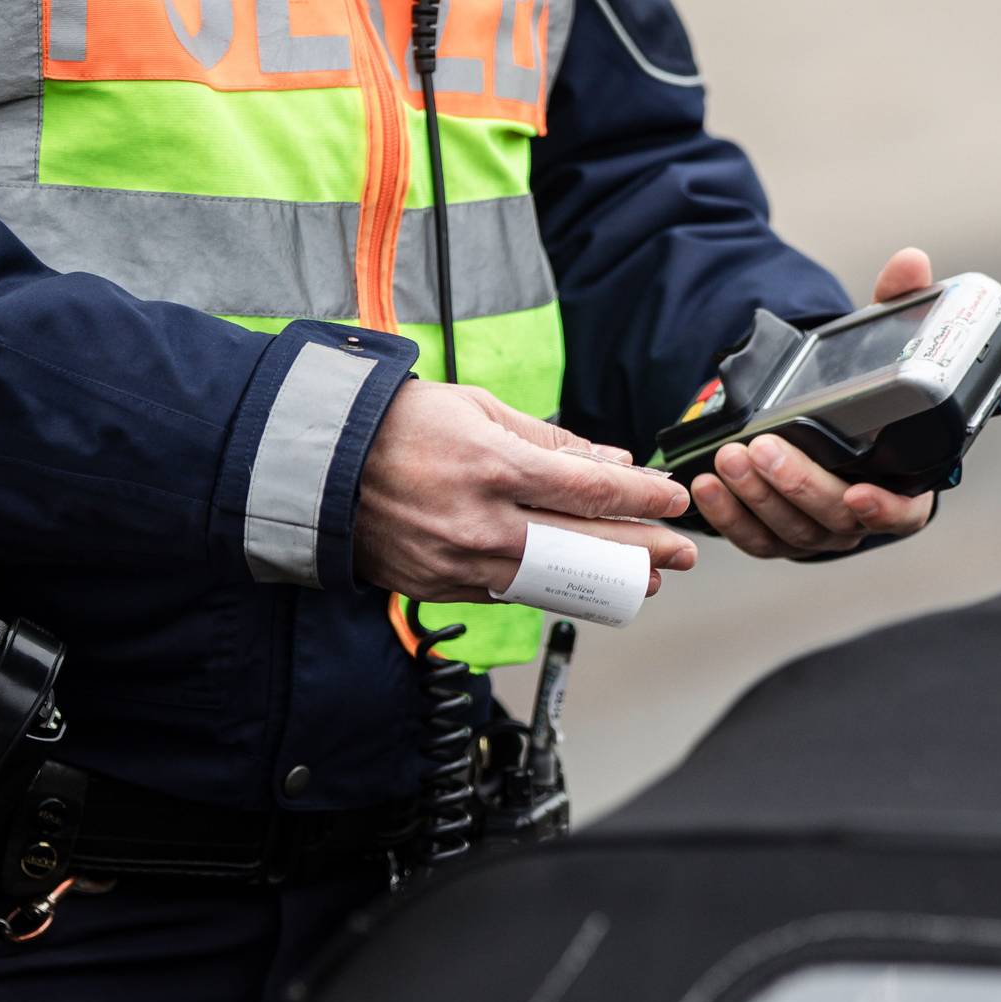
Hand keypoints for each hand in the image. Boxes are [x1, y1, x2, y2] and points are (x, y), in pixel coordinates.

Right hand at [356, 381, 696, 602]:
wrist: (317, 464)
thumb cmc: (399, 425)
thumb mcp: (480, 410)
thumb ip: (551, 443)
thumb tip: (610, 465)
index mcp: (494, 468)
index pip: (591, 492)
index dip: (642, 499)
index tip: (674, 500)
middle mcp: (481, 523)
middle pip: (583, 546)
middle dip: (643, 550)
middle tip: (683, 551)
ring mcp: (459, 562)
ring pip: (552, 581)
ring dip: (604, 580)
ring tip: (644, 576)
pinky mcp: (439, 585)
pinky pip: (508, 590)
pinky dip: (548, 583)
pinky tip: (576, 580)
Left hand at [690, 247, 940, 558]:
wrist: (828, 430)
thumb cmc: (867, 399)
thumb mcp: (884, 353)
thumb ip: (900, 308)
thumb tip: (910, 263)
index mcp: (903, 484)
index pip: (903, 513)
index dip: (885, 510)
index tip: (859, 494)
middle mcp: (861, 516)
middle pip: (834, 519)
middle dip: (797, 485)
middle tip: (763, 448)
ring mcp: (818, 532)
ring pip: (790, 531)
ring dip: (757, 496)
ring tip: (730, 457)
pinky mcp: (778, 537)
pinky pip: (755, 538)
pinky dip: (729, 516)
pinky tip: (707, 485)